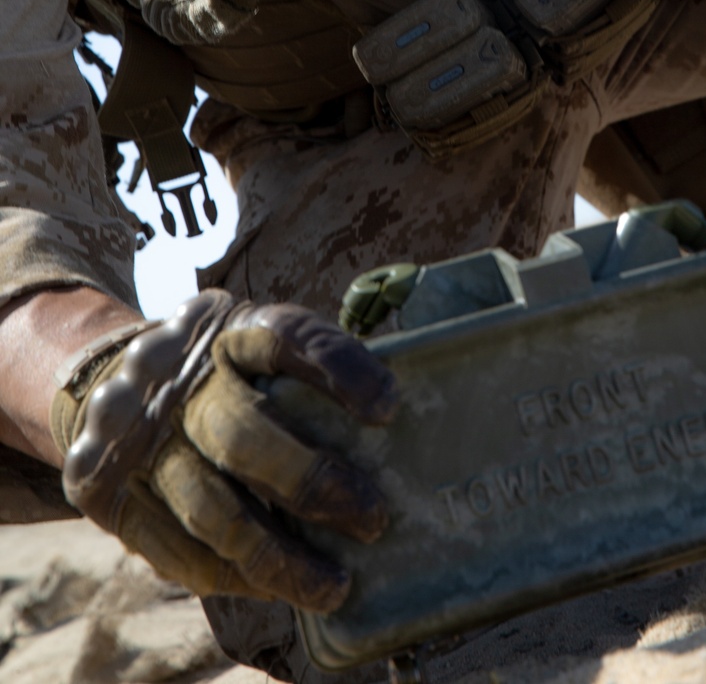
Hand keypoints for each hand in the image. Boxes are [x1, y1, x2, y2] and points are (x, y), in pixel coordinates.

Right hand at [50, 290, 396, 610]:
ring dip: (279, 556)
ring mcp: (140, 441)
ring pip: (213, 510)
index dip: (338, 369)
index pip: (285, 337)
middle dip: (313, 482)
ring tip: (333, 584)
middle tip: (374, 518)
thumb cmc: (218, 371)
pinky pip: (179, 550)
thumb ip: (306, 370)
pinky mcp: (111, 494)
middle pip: (244, 434)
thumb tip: (391, 419)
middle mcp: (180, 382)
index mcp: (226, 330)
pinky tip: (277, 586)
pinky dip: (234, 574)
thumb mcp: (252, 340)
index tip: (388, 408)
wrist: (103, 379)